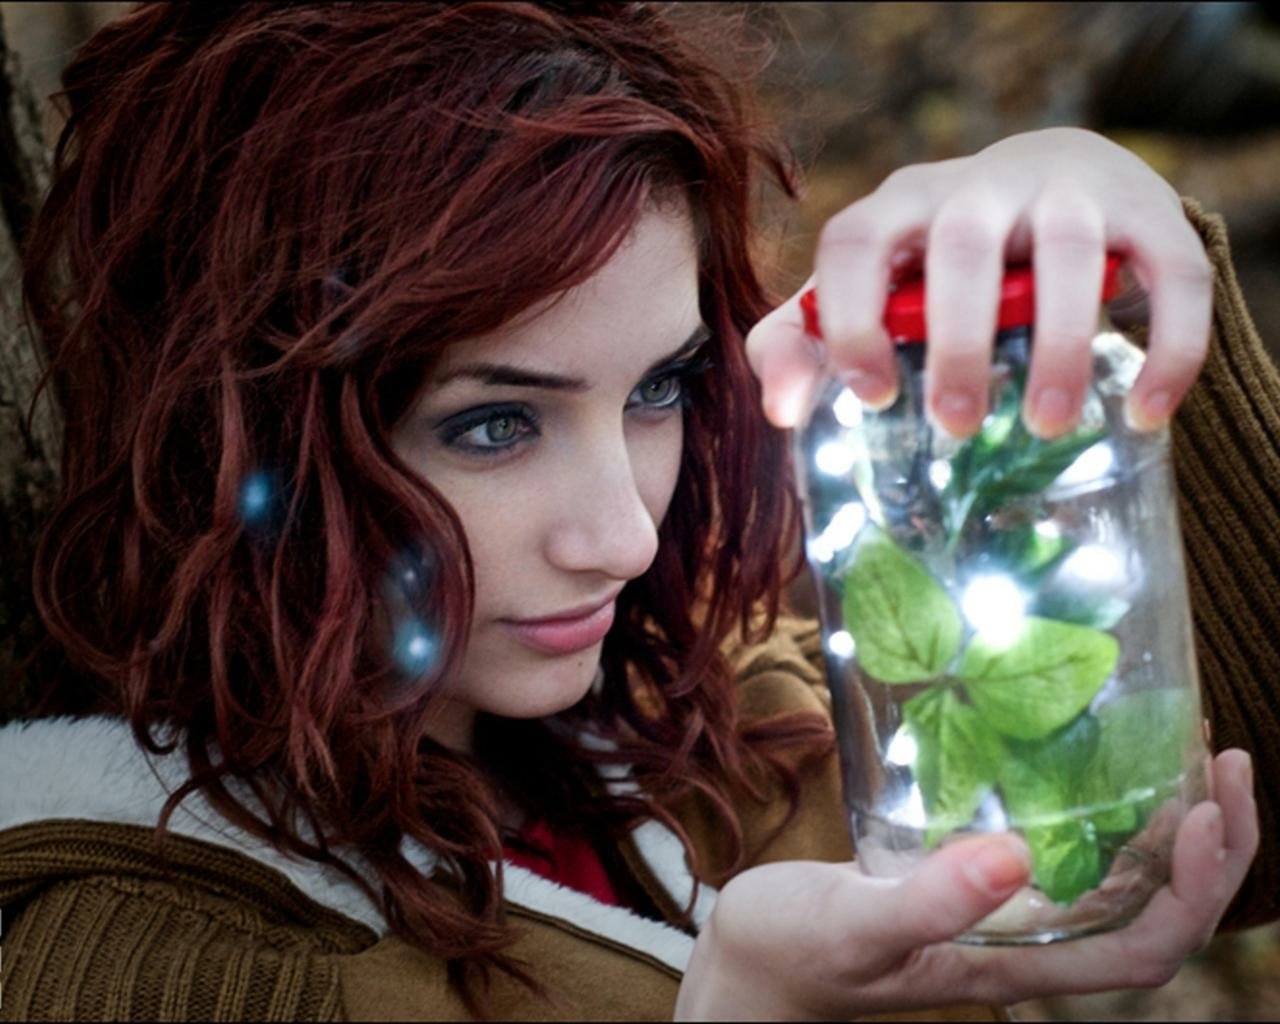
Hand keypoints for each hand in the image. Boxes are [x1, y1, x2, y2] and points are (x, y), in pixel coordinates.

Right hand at [674, 749, 1256, 1020]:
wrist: (750, 962)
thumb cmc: (792, 952)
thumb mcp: (852, 924)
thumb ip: (926, 902)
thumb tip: (1015, 858)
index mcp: (1010, 963)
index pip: (1143, 949)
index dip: (1195, 891)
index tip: (1205, 811)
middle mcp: (1023, 940)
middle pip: (1155, 912)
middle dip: (1210, 845)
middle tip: (1222, 757)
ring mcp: (1000, 908)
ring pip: (1117, 877)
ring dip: (1168, 821)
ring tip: (1181, 746)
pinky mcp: (969, 875)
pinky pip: (1060, 845)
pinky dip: (1096, 804)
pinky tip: (1084, 754)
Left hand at [746, 127, 1212, 439]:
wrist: (1054, 187)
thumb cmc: (934, 263)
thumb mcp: (864, 291)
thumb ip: (802, 341)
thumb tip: (782, 415)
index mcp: (898, 207)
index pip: (856, 243)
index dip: (852, 320)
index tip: (873, 395)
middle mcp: (977, 187)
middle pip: (961, 247)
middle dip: (956, 341)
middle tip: (956, 424)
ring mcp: (1066, 193)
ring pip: (1067, 253)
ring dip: (1057, 344)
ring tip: (1047, 424)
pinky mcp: (1148, 215)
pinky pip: (1170, 273)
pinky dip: (1167, 345)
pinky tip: (1147, 410)